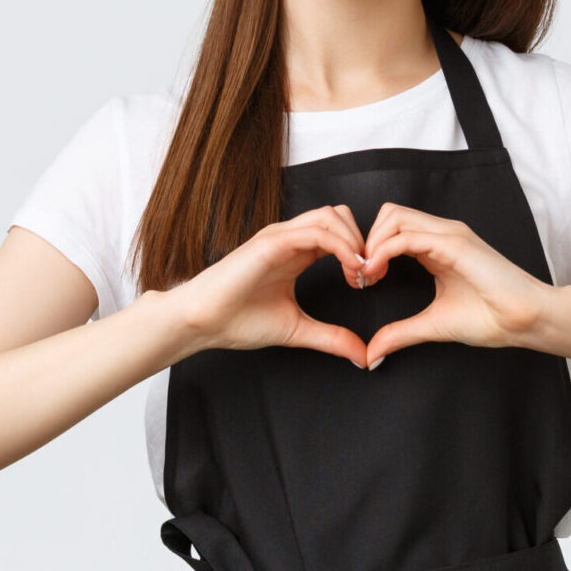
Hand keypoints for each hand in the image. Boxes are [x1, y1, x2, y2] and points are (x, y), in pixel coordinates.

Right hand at [175, 205, 376, 368]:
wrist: (201, 323)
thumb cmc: (238, 321)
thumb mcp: (297, 329)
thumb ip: (331, 338)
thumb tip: (363, 356)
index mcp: (297, 252)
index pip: (340, 232)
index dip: (362, 252)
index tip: (369, 283)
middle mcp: (290, 238)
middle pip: (340, 215)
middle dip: (363, 241)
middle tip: (369, 276)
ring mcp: (280, 236)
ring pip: (331, 215)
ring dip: (354, 241)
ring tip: (361, 273)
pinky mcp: (271, 242)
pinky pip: (316, 231)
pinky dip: (341, 245)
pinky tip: (350, 269)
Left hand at [359, 203, 555, 364]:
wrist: (526, 320)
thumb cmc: (492, 319)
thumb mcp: (433, 324)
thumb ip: (401, 333)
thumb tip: (372, 353)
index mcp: (438, 246)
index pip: (393, 228)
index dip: (370, 249)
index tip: (362, 281)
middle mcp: (442, 233)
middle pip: (389, 214)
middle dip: (366, 241)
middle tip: (360, 277)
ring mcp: (450, 235)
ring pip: (394, 217)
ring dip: (371, 244)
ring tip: (367, 276)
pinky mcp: (455, 244)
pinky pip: (408, 236)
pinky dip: (383, 251)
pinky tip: (377, 274)